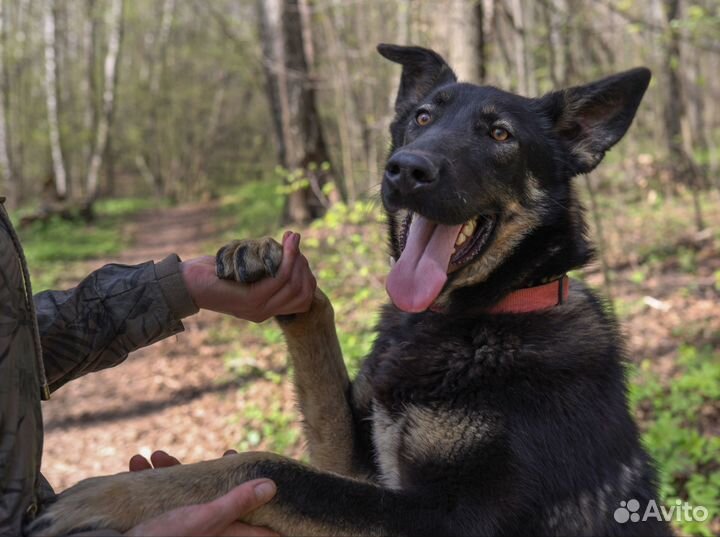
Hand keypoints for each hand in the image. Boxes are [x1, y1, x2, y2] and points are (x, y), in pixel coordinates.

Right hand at [126, 450, 277, 536]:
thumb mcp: (205, 518)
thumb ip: (236, 502)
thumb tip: (271, 486)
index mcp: (221, 533)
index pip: (252, 522)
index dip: (259, 498)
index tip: (262, 475)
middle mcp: (204, 532)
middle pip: (217, 499)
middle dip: (210, 473)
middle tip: (223, 455)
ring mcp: (179, 528)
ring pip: (183, 493)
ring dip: (170, 471)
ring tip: (157, 455)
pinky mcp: (155, 524)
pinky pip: (156, 497)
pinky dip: (147, 479)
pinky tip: (137, 464)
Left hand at [181, 231, 315, 321]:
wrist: (185, 283)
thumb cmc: (214, 272)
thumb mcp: (246, 271)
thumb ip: (265, 268)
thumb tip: (289, 248)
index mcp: (266, 310)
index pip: (304, 299)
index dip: (307, 276)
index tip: (297, 254)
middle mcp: (265, 313)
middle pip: (304, 293)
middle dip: (304, 265)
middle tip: (293, 243)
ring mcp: (259, 308)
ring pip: (295, 286)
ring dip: (298, 258)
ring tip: (292, 239)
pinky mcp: (252, 299)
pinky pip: (280, 278)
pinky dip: (288, 258)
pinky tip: (286, 243)